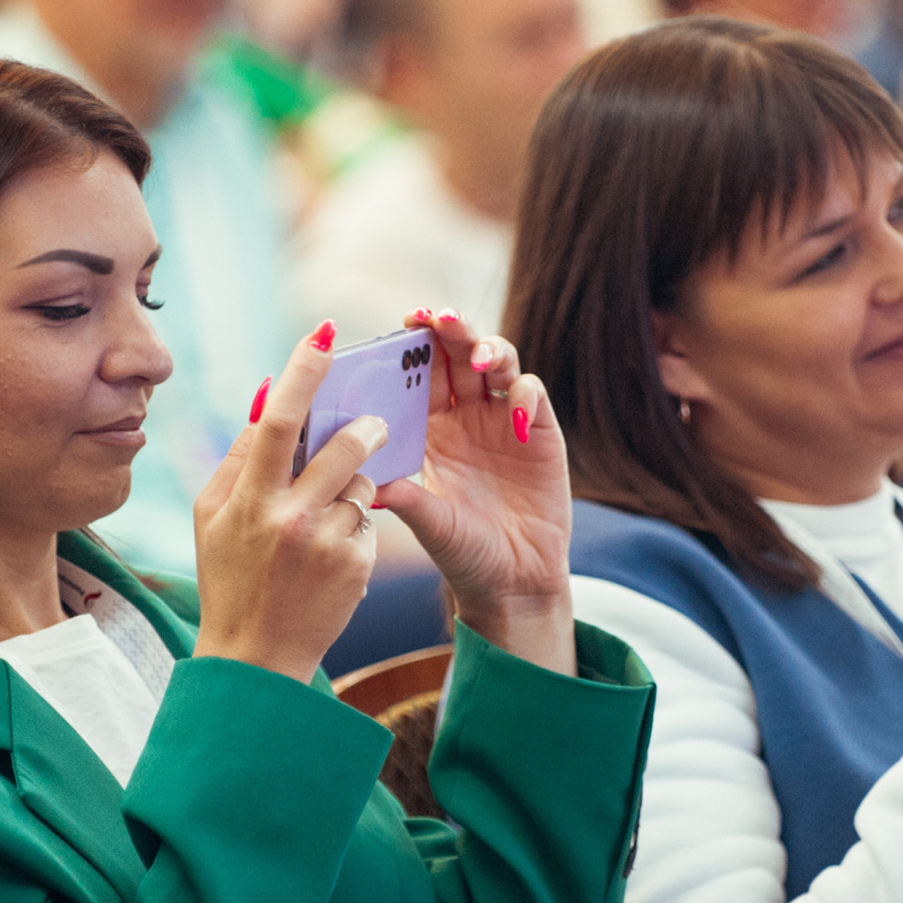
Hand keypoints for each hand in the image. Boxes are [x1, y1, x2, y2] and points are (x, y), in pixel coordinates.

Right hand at [191, 323, 384, 679]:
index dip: (304, 370)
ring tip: (328, 516)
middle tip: (373, 423)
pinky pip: (368, 522)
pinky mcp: (357, 567)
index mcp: (249, 500)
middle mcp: (289, 519)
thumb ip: (240, 455)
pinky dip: (356, 527)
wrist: (256, 658)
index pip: (280, 420)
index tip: (325, 332)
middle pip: (342, 447)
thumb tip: (266, 392)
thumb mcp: (213, 515)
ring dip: (355, 486)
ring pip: (362, 485)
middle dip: (363, 428)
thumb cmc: (229, 576)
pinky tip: (332, 557)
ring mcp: (327, 544)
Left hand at [373, 307, 574, 674]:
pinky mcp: (541, 431)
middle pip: (457, 354)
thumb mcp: (428, 523)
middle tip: (438, 319)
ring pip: (496, 361)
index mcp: (429, 429)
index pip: (420, 374)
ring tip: (476, 357)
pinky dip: (522, 394)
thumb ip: (404, 496)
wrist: (513, 583)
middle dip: (449, 330)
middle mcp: (465, 417)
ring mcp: (504, 419)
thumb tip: (361, 479)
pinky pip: (531, 393)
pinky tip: (514, 416)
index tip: (401, 327)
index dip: (412, 347)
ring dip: (487, 348)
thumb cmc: (463, 555)